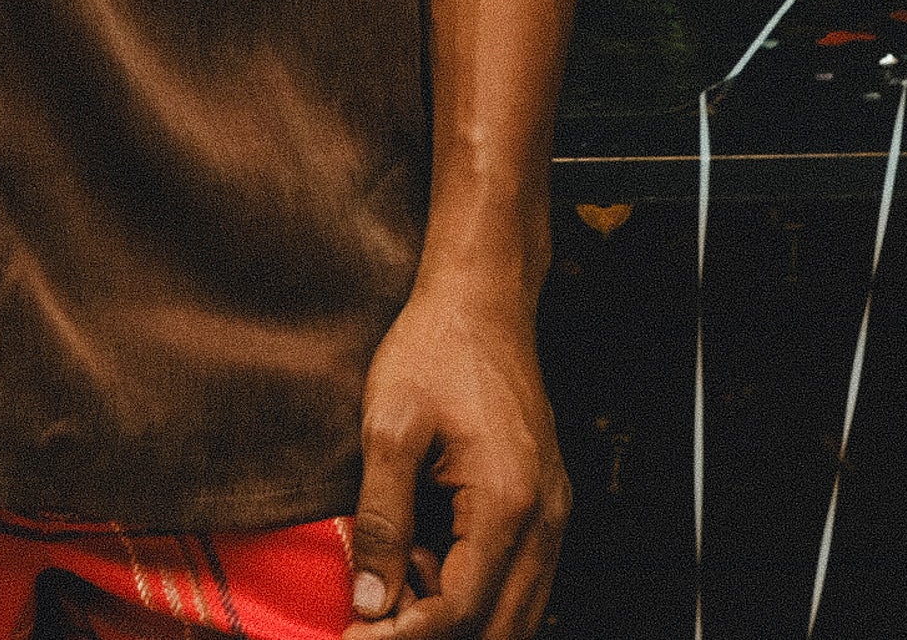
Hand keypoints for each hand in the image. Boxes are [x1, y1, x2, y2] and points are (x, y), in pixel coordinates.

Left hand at [342, 283, 569, 639]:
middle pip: (500, 629)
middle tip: (372, 623)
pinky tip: (428, 558)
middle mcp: (545, 519)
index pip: (461, 611)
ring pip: (516, 612)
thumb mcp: (389, 427)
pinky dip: (476, 591)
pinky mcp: (544, 504)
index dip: (404, 635)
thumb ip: (381, 520)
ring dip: (457, 618)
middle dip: (434, 635)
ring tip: (398, 582)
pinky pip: (520, 579)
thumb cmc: (436, 347)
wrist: (481, 299)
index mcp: (508, 503)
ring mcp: (552, 513)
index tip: (354, 635)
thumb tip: (370, 600)